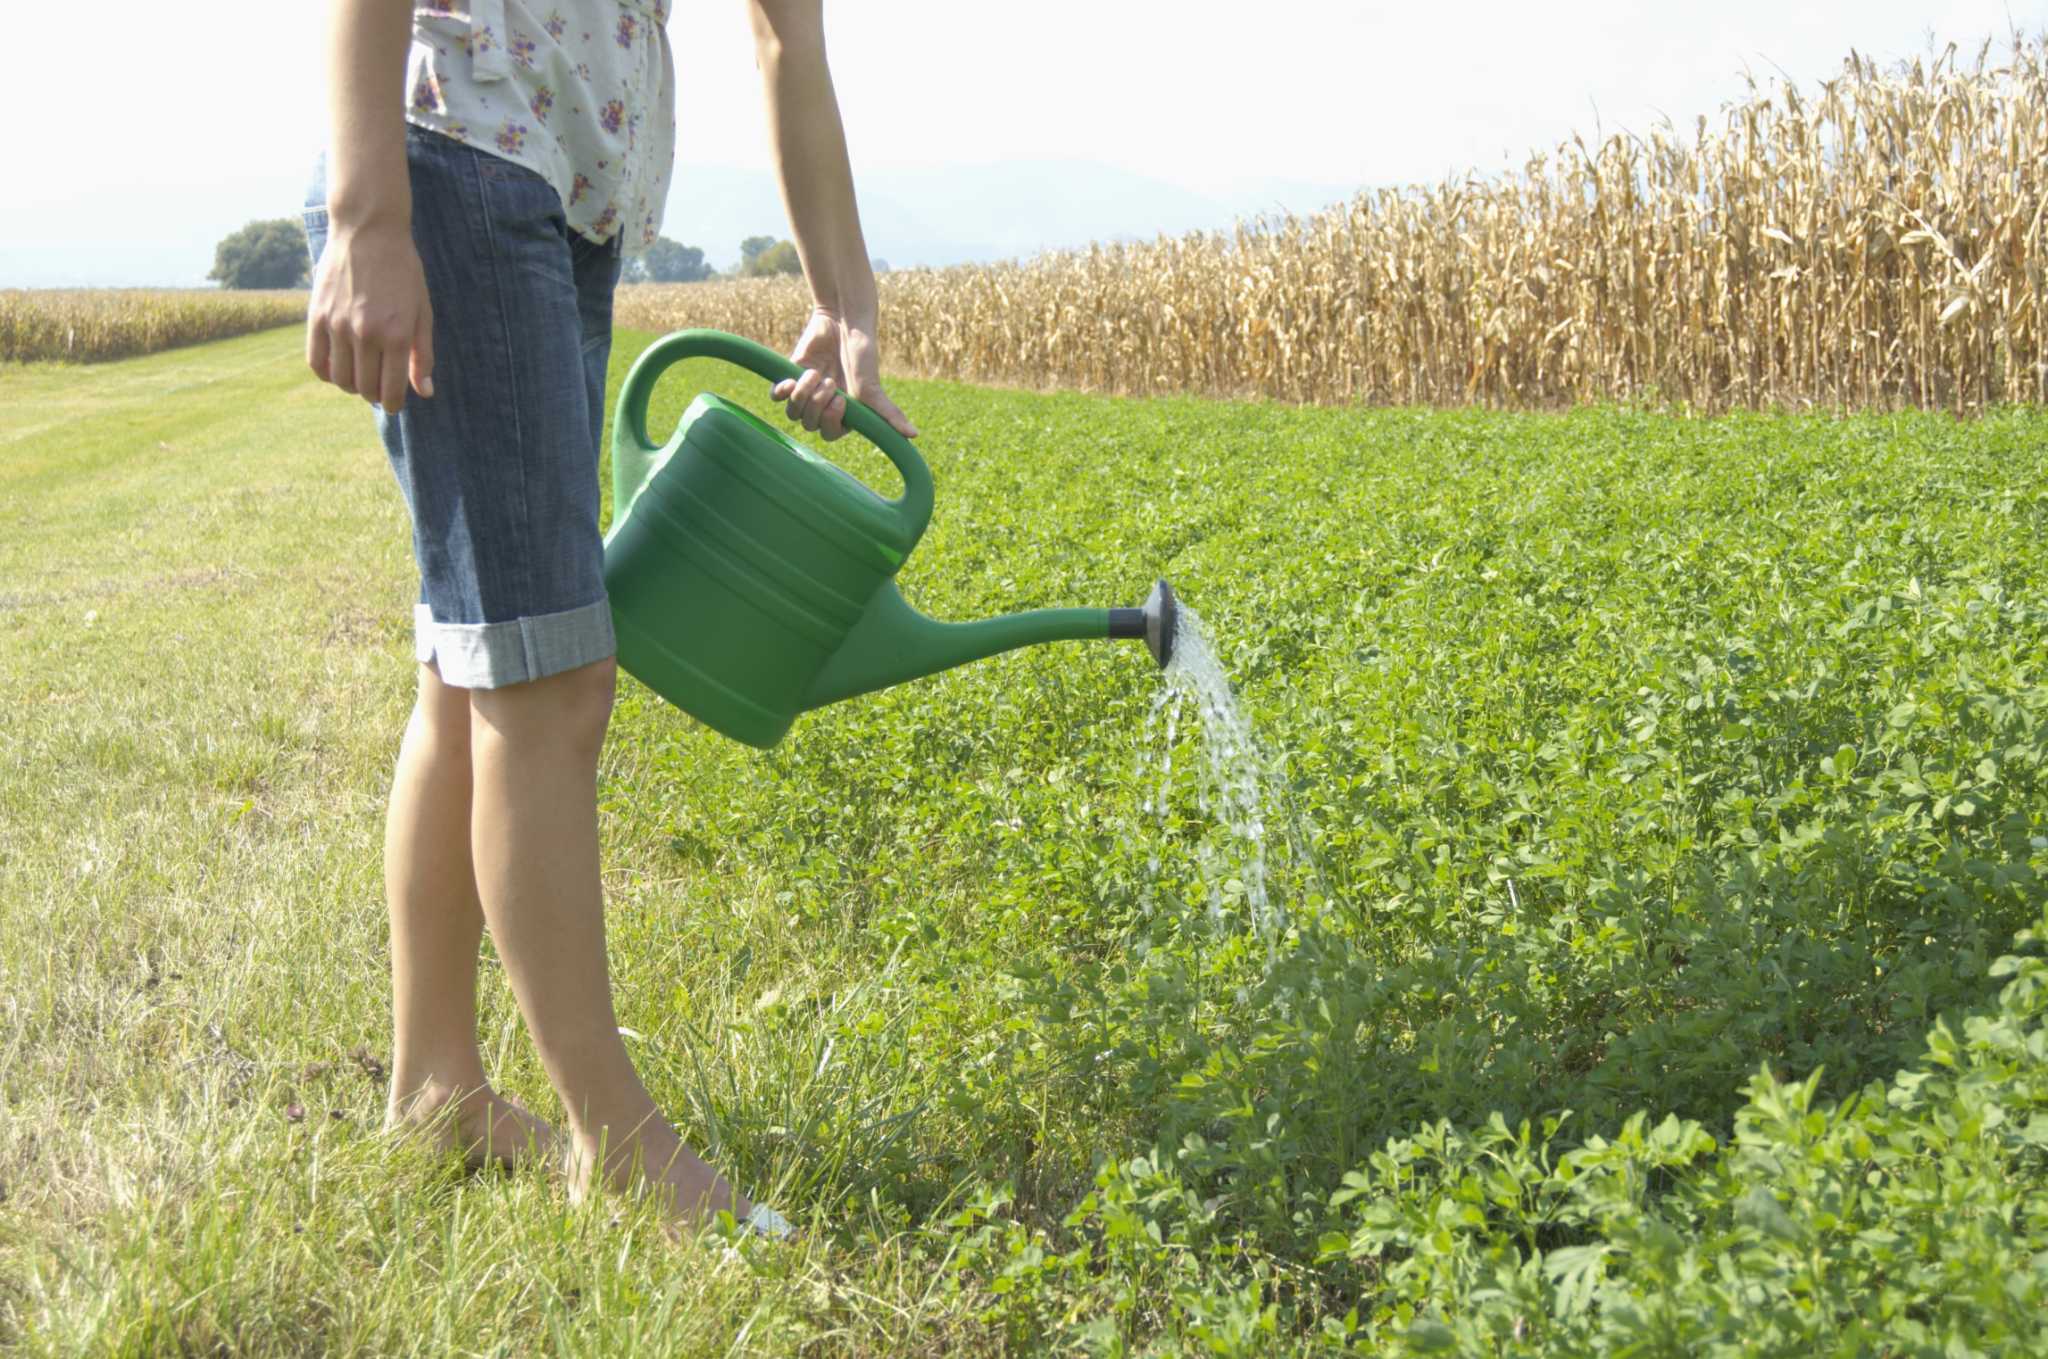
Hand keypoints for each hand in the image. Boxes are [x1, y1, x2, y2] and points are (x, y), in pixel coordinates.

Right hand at [306, 220, 434, 412]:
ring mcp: (337, 326)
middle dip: (375, 395)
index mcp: (396, 335)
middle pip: (365, 389)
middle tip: (380, 386)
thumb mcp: (422, 312)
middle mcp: (365, 334)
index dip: (394, 404)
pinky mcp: (316, 316)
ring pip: (341, 380)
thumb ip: (422, 354)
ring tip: (361, 375)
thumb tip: (425, 393)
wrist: (368, 232)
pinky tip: (339, 366)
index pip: (392, 391)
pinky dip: (327, 373)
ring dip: (352, 385)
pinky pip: (316, 362)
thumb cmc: (403, 272)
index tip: (395, 403)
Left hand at [772, 307, 917, 442]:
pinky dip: (781, 392)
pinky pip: (777, 397)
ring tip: (813, 374)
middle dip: (816, 404)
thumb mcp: (873, 388)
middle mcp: (824, 405)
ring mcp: (806, 391)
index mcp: (844, 412)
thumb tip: (914, 436)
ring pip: (792, 412)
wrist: (841, 320)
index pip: (829, 433)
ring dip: (801, 394)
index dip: (830, 421)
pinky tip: (790, 380)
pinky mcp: (790, 376)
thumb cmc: (861, 353)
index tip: (839, 400)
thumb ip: (888, 414)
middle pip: (809, 424)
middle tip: (828, 381)